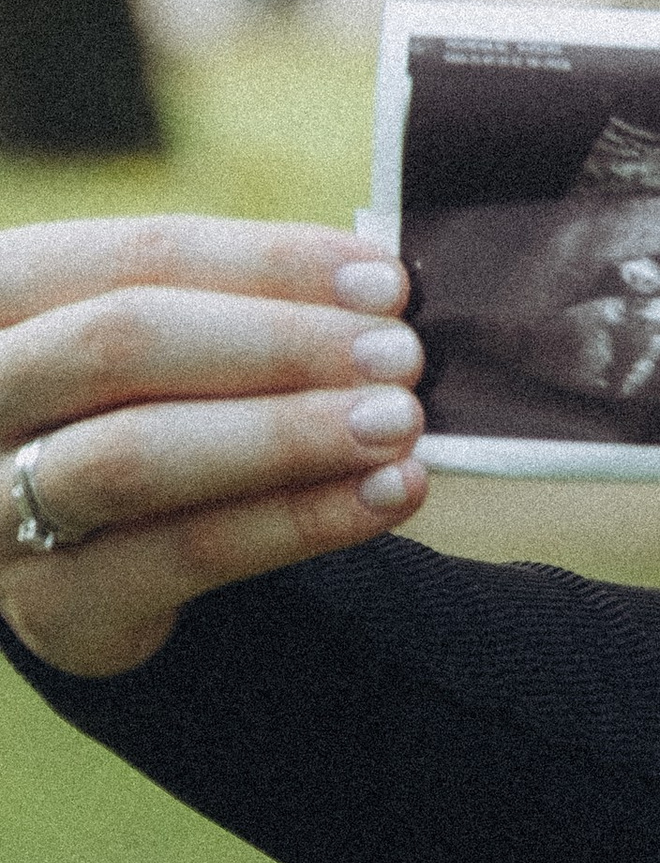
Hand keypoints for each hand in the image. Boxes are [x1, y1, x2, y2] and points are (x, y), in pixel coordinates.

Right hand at [0, 216, 429, 680]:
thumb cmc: (131, 419)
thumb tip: (377, 286)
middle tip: (400, 355)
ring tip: (399, 426)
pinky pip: (187, 554)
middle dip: (277, 346)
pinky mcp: (57, 605)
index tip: (384, 280)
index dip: (265, 264)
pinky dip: (298, 522)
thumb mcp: (150, 349)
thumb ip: (233, 311)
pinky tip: (384, 498)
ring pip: (140, 456)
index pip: (130, 257)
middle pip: (120, 345)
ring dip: (286, 436)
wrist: (73, 568)